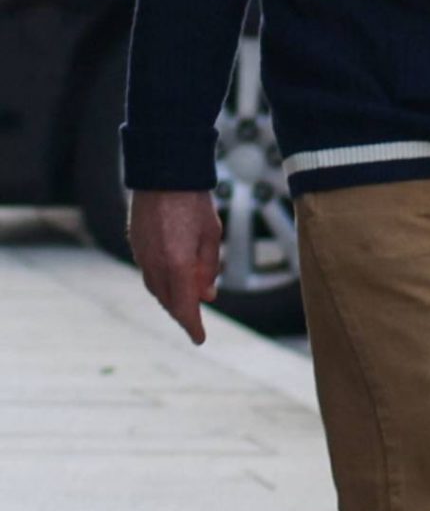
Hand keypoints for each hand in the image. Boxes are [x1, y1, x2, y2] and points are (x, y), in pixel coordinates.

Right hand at [127, 189, 222, 343]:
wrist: (164, 171)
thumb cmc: (194, 202)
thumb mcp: (211, 235)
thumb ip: (208, 268)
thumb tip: (207, 295)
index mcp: (176, 264)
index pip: (184, 307)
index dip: (192, 325)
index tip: (199, 339)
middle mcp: (155, 263)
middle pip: (168, 301)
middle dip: (182, 313)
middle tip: (194, 321)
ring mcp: (141, 254)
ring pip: (156, 288)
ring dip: (171, 298)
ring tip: (186, 301)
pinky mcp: (136, 244)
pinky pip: (148, 273)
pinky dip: (161, 282)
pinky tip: (172, 279)